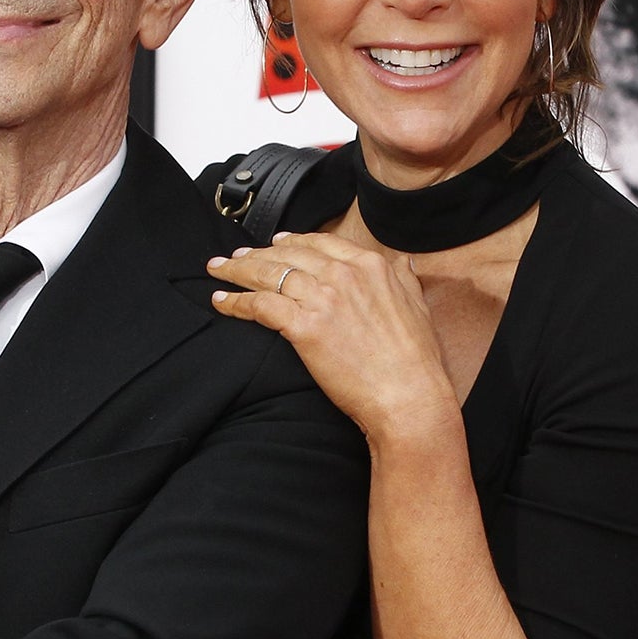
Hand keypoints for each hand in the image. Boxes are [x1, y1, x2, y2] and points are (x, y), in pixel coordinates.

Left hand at [208, 234, 456, 438]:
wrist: (408, 396)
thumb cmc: (415, 361)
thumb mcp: (418, 306)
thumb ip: (404, 279)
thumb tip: (402, 263)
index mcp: (370, 266)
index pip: (320, 243)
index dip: (292, 241)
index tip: (275, 243)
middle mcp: (343, 275)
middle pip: (287, 254)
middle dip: (257, 253)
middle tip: (235, 257)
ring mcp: (322, 299)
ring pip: (268, 274)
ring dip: (238, 271)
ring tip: (219, 272)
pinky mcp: (303, 327)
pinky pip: (260, 306)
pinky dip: (236, 302)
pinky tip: (222, 302)